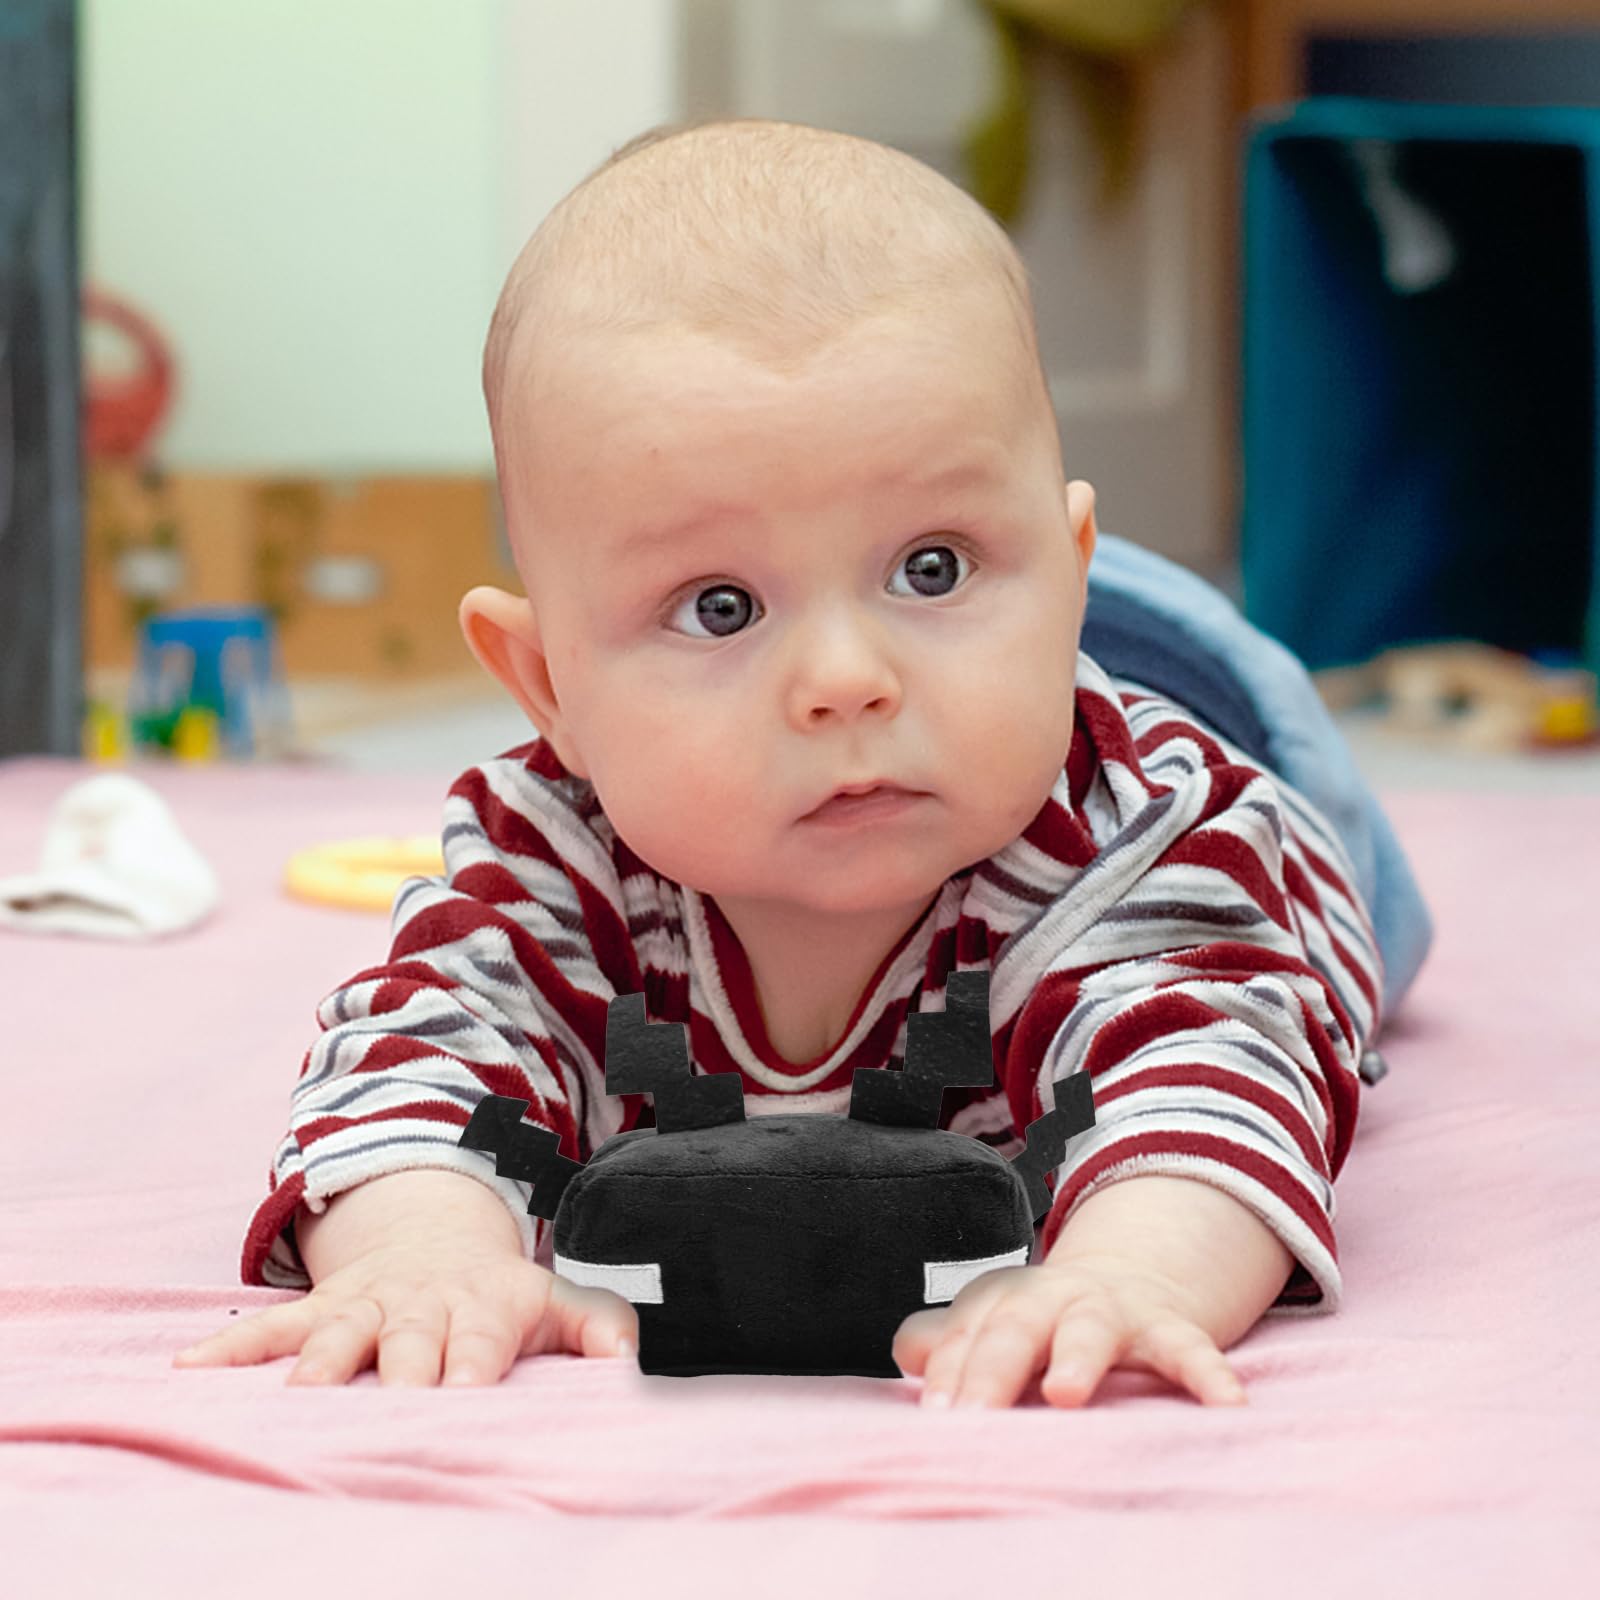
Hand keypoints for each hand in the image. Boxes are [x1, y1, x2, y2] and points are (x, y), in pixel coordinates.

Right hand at [173, 1235, 638, 1386]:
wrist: (438, 1233)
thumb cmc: (501, 1293)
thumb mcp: (557, 1301)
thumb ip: (600, 1328)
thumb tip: (636, 1362)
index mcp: (482, 1308)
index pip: (478, 1340)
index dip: (471, 1365)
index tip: (465, 1395)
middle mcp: (421, 1306)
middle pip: (407, 1342)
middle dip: (397, 1371)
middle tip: (385, 1404)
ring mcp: (367, 1304)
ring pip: (338, 1332)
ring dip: (318, 1361)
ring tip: (298, 1392)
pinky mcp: (323, 1307)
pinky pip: (271, 1325)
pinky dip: (231, 1346)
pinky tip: (189, 1370)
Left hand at [892, 1256, 1249, 1409]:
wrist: (1132, 1280)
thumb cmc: (1049, 1321)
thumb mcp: (1003, 1322)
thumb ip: (954, 1342)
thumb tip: (907, 1352)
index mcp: (1010, 1300)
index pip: (970, 1332)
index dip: (950, 1371)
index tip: (935, 1415)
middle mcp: (1057, 1299)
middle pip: (1017, 1326)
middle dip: (993, 1367)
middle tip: (971, 1413)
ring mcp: (1115, 1311)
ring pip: (1092, 1328)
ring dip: (1077, 1356)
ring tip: (1064, 1392)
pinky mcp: (1170, 1330)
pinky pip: (1190, 1349)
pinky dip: (1209, 1375)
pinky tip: (1226, 1406)